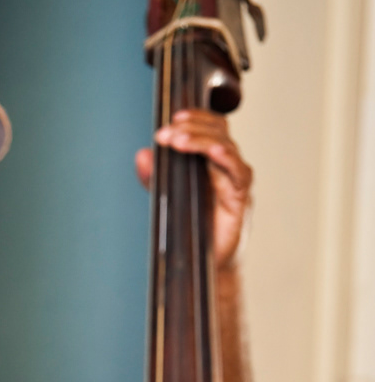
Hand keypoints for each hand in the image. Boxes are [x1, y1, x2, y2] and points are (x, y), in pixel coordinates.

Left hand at [135, 109, 252, 269]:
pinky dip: (226, 158)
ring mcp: (234, 179)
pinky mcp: (239, 196)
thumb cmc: (193, 227)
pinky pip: (237, 171)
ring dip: (201, 140)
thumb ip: (154, 177)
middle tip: (167, 134)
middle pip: (216, 130)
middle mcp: (225, 165)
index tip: (172, 119)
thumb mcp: (167, 197)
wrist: (208, 262)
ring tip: (179, 140)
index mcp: (210, 160)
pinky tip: (214, 151)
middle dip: (191, 127)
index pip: (208, 127)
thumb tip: (142, 155)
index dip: (193, 118)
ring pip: (224, 146)